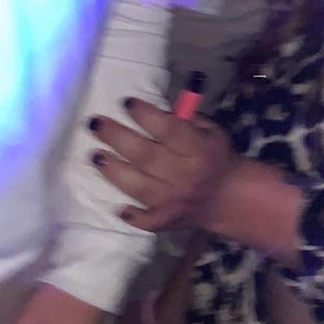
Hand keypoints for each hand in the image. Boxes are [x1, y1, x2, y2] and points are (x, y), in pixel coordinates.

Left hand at [89, 99, 238, 233]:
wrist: (229, 197)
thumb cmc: (216, 157)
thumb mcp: (211, 131)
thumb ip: (186, 121)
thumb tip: (154, 111)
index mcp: (198, 149)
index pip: (168, 130)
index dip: (145, 115)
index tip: (126, 103)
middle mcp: (184, 175)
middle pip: (145, 155)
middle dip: (116, 137)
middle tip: (95, 124)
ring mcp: (173, 201)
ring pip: (137, 186)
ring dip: (113, 170)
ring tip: (95, 155)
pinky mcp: (166, 221)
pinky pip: (144, 220)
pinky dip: (130, 214)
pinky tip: (116, 205)